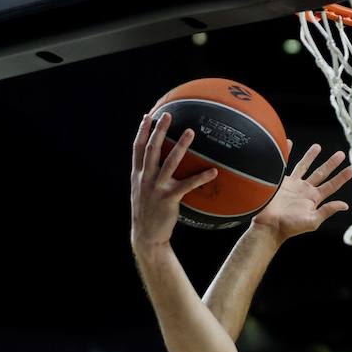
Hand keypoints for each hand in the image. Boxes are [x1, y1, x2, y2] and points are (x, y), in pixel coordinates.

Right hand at [129, 112, 217, 251]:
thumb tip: (156, 163)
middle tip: (168, 115)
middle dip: (159, 130)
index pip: (137, 148)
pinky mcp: (168, 199)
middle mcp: (145, 179)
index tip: (147, 116)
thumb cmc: (147, 212)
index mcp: (137, 175)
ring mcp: (156, 188)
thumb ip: (146, 176)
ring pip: (169, 162)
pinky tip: (214, 171)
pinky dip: (201, 177)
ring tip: (191, 132)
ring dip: (181, 146)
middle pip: (151, 149)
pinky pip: (187, 185)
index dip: (142, 131)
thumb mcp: (141, 191)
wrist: (146, 236)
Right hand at [250, 142, 351, 241]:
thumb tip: (344, 205)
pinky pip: (286, 164)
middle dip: (331, 164)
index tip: (351, 169)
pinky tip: (289, 144)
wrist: (269, 224)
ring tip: (318, 146)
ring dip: (311, 156)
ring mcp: (294, 185)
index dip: (342, 177)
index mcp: (314, 198)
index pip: (332, 185)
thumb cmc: (290, 226)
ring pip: (304, 166)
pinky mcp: (281, 181)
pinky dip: (287, 153)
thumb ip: (327, 210)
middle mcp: (305, 190)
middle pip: (321, 173)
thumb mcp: (312, 220)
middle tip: (340, 154)